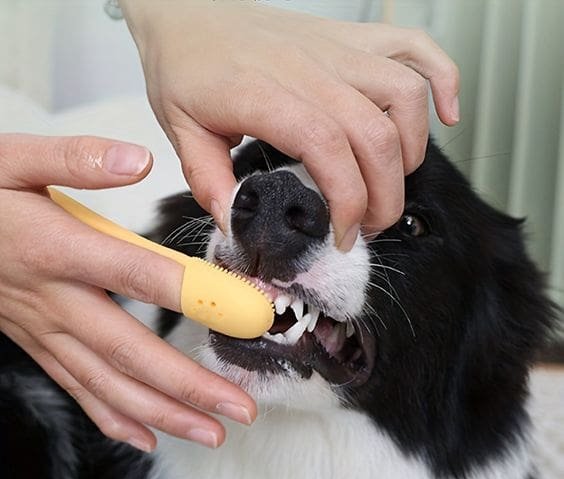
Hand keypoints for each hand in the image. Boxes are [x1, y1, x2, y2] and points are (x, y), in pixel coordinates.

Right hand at [0, 134, 255, 450]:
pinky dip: (115, 418)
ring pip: (109, 383)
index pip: (136, 274)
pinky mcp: (38, 345)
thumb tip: (138, 159)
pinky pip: (78, 390)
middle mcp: (54, 301)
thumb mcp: (15, 160)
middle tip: (241, 408)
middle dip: (190, 385)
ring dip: (164, 413)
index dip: (195, 295)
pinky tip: (148, 436)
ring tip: (212, 433)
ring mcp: (45, 330)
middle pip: (130, 351)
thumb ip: (77, 159)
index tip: (246, 312)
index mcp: (56, 249)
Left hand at [120, 0, 458, 249]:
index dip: (350, 202)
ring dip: (411, 149)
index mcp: (267, 95)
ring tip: (392, 182)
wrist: (188, 11)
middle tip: (370, 225)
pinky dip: (441, 78)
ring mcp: (336, 49)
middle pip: (376, 135)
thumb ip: (208, 181)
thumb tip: (234, 223)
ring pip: (404, 95)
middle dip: (386, 195)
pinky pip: (413, 46)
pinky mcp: (350, 39)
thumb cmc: (186, 65)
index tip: (345, 235)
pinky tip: (445, 112)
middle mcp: (312, 69)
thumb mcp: (180, 130)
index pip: (329, 150)